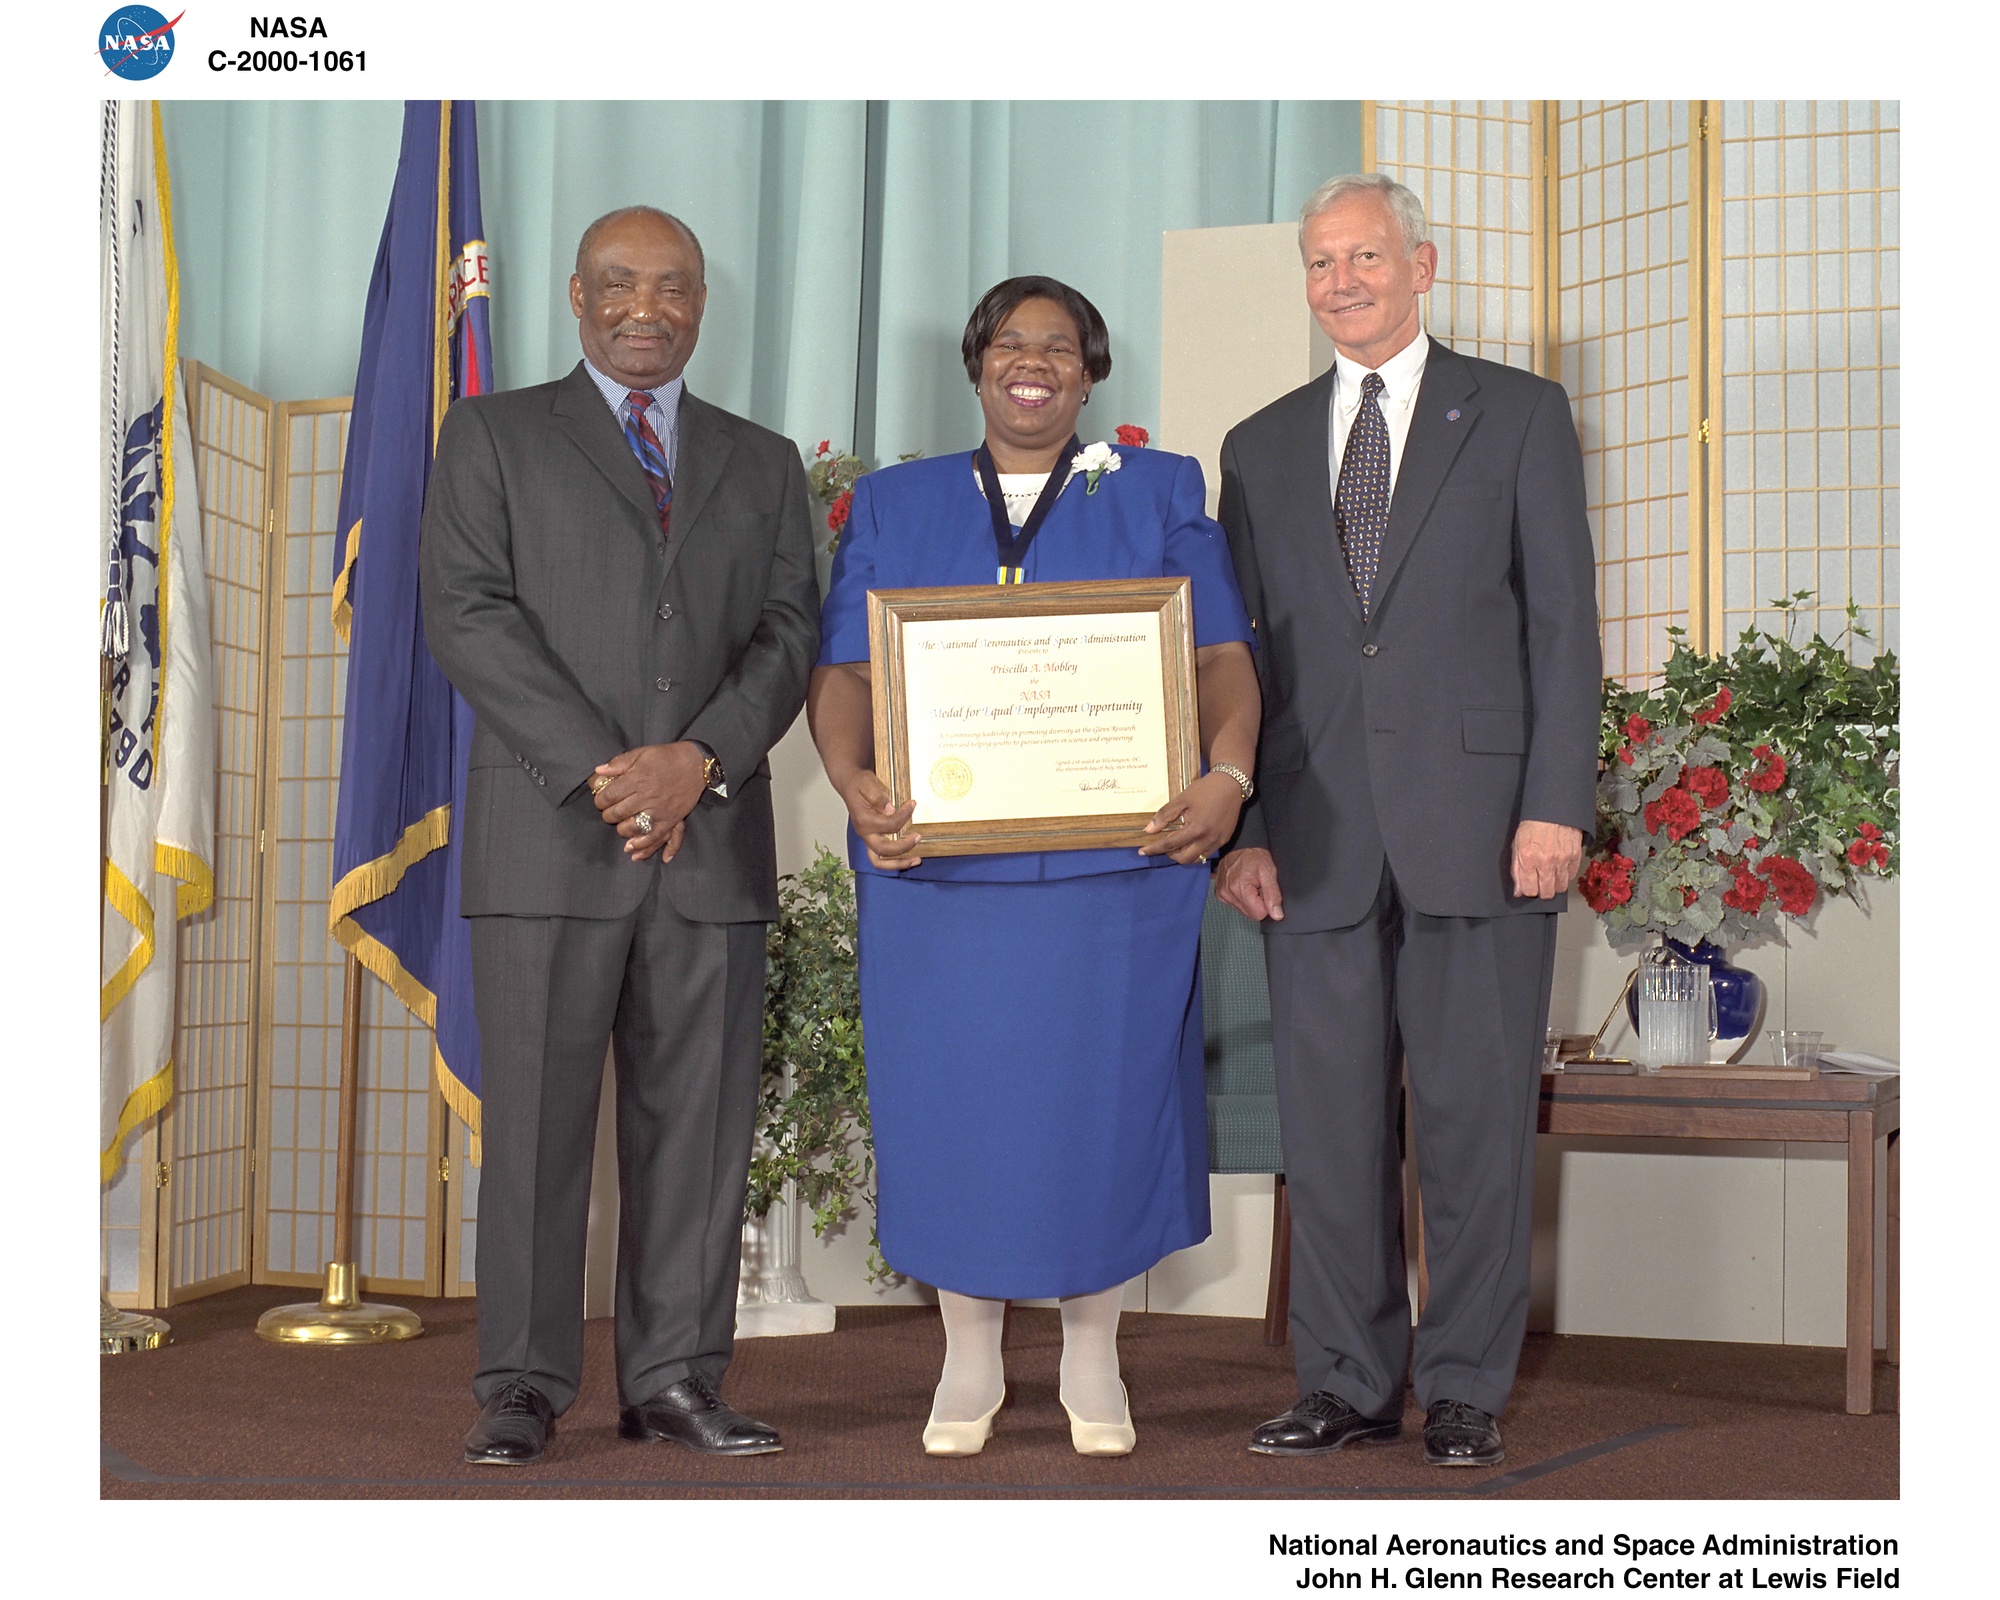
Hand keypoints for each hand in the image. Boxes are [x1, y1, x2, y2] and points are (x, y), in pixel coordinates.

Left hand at [592, 743, 706, 862]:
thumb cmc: (667, 758)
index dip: (599, 799)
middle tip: (610, 811)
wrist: (696, 765)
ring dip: (622, 829)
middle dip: (608, 814)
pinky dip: (644, 847)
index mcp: (637, 780)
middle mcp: (647, 797)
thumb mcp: (641, 753)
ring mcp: (659, 811)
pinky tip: (634, 852)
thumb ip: (619, 762)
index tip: (601, 799)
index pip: (608, 796)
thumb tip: (599, 771)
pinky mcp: (671, 821)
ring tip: (622, 824)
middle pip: (617, 814)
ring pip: (632, 829)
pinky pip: (655, 838)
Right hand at [836, 768, 922, 869]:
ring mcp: (867, 838)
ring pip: (879, 862)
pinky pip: (881, 858)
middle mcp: (864, 833)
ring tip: (916, 860)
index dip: (904, 815)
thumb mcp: (867, 783)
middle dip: (903, 847)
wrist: (850, 784)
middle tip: (918, 837)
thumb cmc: (859, 784)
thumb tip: (890, 809)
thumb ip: (878, 797)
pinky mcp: (871, 840)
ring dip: (898, 863)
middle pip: (883, 850)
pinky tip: (908, 857)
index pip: (888, 824)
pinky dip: (894, 861)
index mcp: (863, 820)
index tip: (912, 804)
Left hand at [1139, 771, 1243, 864]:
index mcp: (1196, 829)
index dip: (1154, 849)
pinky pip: (1206, 853)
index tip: (1142, 851)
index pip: (1170, 844)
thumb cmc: (1205, 789)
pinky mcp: (1224, 840)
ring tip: (1177, 843)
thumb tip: (1149, 830)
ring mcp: (1217, 841)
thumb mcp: (1182, 799)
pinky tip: (1191, 841)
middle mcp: (1207, 839)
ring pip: (1196, 858)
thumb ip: (1165, 815)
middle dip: (1170, 854)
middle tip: (1163, 845)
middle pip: (1183, 858)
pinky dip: (1195, 851)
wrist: (1231, 784)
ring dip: (1183, 854)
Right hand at [1216, 848, 1284, 920]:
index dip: (1266, 904)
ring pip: (1244, 911)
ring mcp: (1221, 894)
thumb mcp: (1269, 872)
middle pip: (1250, 914)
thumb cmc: (1254, 856)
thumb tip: (1277, 915)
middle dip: (1257, 902)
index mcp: (1238, 888)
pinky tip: (1243, 885)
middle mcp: (1227, 893)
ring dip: (1250, 900)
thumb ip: (1273, 895)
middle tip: (1258, 886)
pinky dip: (1242, 897)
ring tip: (1251, 884)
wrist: (1240, 846)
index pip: (1258, 914)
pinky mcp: (1219, 894)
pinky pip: (1236, 905)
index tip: (1264, 890)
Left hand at [1511, 819, 1582, 898]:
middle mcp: (1545, 862)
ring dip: (1554, 885)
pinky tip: (1560, 867)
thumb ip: (1516, 870)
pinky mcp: (1575, 856)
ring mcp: (1562, 860)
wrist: (1552, 810)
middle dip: (1542, 891)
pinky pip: (1571, 876)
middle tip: (1540, 883)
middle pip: (1546, 893)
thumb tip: (1518, 891)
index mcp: (1528, 859)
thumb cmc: (1532, 826)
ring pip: (1560, 887)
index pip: (1529, 890)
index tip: (1529, 886)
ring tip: (1550, 876)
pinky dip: (1565, 875)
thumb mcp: (1516, 846)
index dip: (1528, 891)